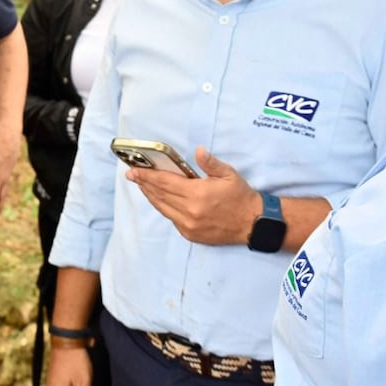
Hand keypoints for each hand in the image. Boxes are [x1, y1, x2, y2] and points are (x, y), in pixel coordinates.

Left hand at [128, 145, 259, 244]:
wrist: (253, 224)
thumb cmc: (240, 196)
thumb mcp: (228, 174)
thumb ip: (210, 163)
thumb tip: (199, 151)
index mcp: (197, 194)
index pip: (165, 182)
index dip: (148, 176)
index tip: (134, 170)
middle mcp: (189, 211)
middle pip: (159, 195)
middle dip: (144, 184)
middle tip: (132, 175)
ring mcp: (188, 225)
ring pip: (162, 208)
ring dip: (151, 196)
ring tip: (142, 185)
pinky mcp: (190, 234)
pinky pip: (171, 218)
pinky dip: (163, 207)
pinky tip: (159, 199)